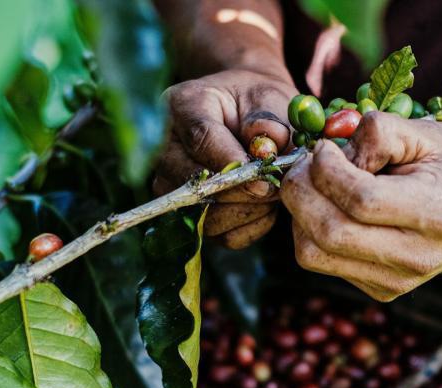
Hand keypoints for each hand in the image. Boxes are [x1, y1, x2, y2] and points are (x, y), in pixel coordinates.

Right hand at [154, 69, 297, 248]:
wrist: (247, 116)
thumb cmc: (257, 104)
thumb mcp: (268, 97)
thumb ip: (269, 119)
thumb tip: (266, 147)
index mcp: (182, 106)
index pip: (200, 139)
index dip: (231, 162)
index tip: (262, 177)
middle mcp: (166, 148)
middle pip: (195, 183)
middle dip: (242, 192)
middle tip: (275, 187)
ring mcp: (171, 185)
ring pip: (206, 216)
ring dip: (248, 211)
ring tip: (272, 192)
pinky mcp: (187, 214)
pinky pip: (220, 235)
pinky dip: (249, 226)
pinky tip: (264, 206)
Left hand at [280, 112, 441, 300]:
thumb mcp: (427, 133)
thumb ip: (378, 133)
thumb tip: (331, 151)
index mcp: (435, 214)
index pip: (360, 201)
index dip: (327, 169)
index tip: (324, 148)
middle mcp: (415, 257)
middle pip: (327, 233)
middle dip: (300, 192)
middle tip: (306, 164)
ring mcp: (397, 281)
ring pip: (313, 254)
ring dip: (300, 214)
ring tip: (317, 185)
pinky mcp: (382, 290)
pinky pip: (322, 262)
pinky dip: (313, 231)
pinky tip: (333, 208)